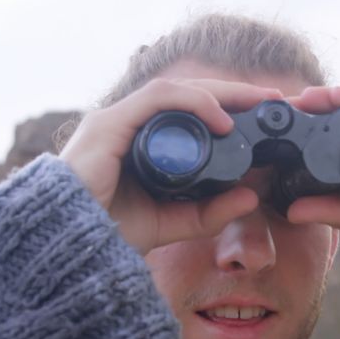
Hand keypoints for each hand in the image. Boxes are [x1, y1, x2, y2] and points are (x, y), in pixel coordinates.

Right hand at [59, 78, 283, 254]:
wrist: (66, 248)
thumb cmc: (107, 233)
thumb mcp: (170, 223)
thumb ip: (208, 213)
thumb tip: (252, 196)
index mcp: (141, 142)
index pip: (189, 112)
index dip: (228, 108)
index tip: (265, 114)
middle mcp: (128, 125)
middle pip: (187, 95)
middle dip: (234, 93)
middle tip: (273, 98)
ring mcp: (117, 121)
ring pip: (176, 90)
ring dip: (220, 92)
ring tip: (255, 103)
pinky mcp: (109, 124)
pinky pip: (158, 99)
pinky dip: (194, 103)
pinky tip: (221, 120)